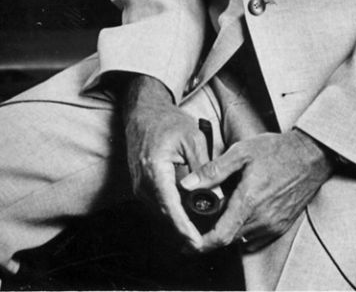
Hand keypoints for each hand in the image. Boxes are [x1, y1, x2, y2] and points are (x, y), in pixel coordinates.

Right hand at [122, 74, 208, 250]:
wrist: (144, 113)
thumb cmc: (168, 121)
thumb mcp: (193, 139)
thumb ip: (204, 167)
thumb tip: (215, 195)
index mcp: (155, 171)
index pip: (170, 208)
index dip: (184, 228)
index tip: (196, 243)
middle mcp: (143, 183)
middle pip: (166, 216)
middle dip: (186, 230)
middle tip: (208, 239)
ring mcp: (139, 187)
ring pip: (162, 214)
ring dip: (180, 223)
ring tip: (203, 230)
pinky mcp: (141, 188)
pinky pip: (159, 206)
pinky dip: (174, 212)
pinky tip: (190, 214)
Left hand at [179, 130, 333, 252]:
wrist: (310, 155)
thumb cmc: (277, 150)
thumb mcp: (241, 152)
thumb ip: (213, 170)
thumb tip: (187, 184)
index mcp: (249, 202)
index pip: (220, 236)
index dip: (201, 243)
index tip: (189, 242)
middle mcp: (262, 219)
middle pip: (229, 238)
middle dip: (213, 232)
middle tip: (203, 218)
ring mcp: (274, 225)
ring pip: (242, 237)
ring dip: (230, 228)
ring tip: (225, 208)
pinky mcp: (282, 225)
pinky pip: (256, 235)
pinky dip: (245, 227)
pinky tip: (244, 209)